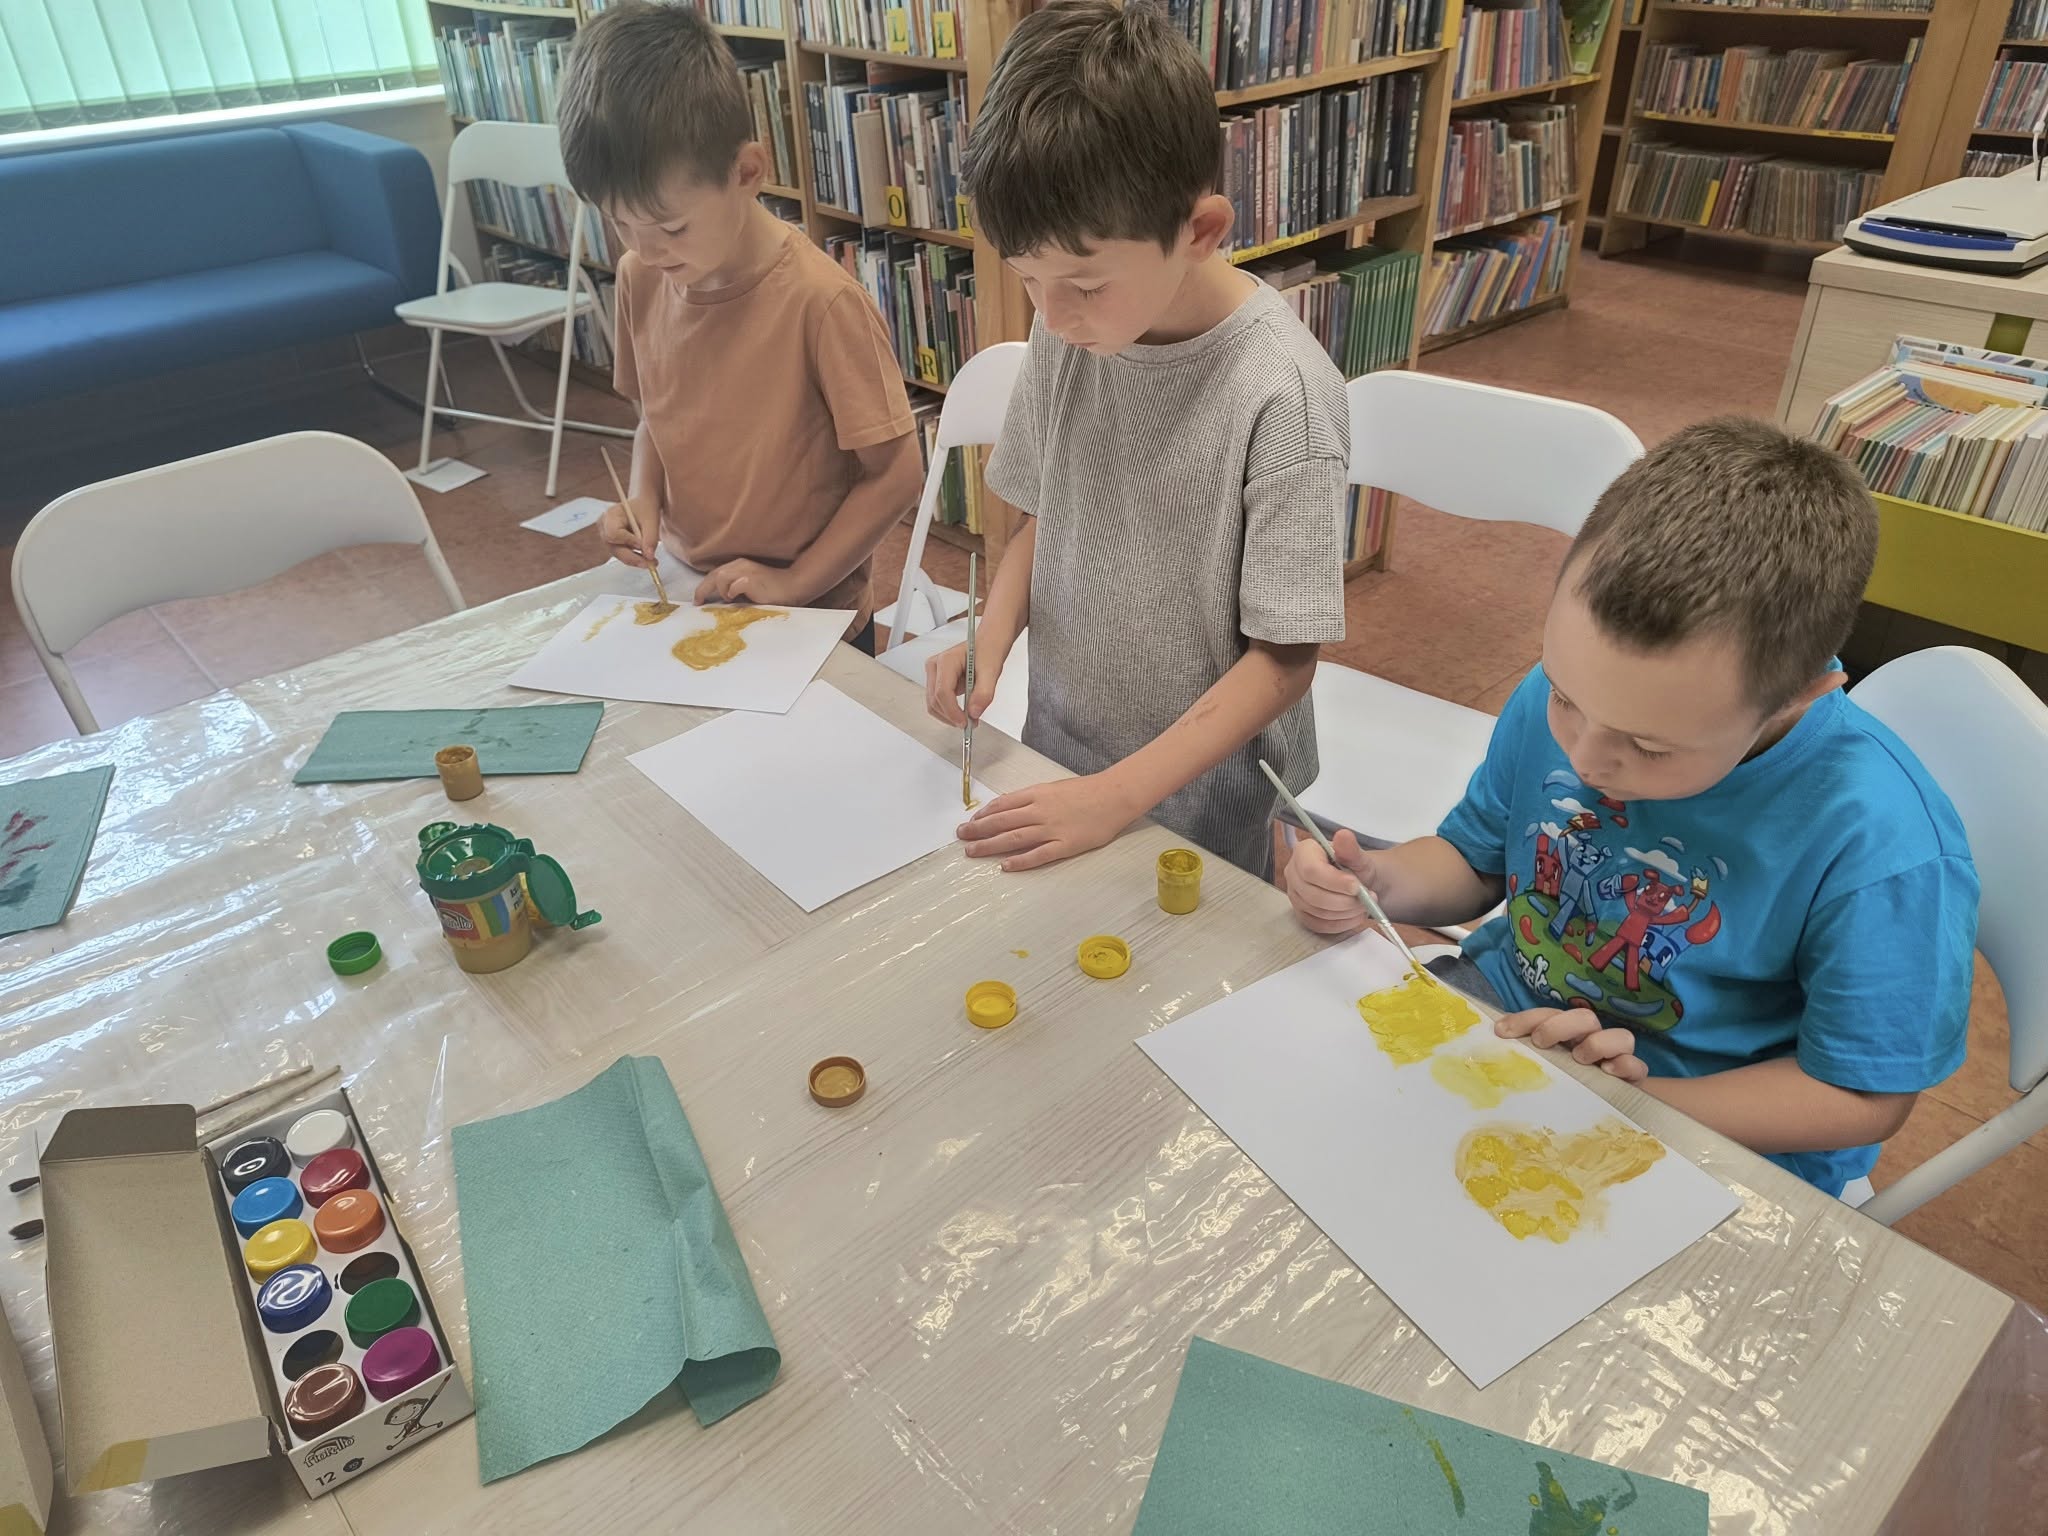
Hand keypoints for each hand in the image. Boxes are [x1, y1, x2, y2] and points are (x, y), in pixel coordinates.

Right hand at [600, 497, 660, 568]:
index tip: (643, 544)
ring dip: (636, 559)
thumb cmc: (645, 508)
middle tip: (651, 563)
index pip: (613, 533)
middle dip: (633, 557)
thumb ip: (650, 538)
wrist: (643, 505)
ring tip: (653, 561)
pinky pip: (623, 555)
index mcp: (610, 515)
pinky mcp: (613, 544)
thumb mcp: (651, 520)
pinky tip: (648, 559)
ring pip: (619, 554)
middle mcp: (604, 527)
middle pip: (614, 548)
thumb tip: (649, 557)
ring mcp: (607, 537)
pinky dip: (635, 558)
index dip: (628, 541)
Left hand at [694, 559, 802, 606]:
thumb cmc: (774, 590)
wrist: (793, 586)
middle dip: (703, 589)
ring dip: (722, 591)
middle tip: (698, 602)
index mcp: (739, 565)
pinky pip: (733, 586)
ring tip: (729, 600)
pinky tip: (737, 598)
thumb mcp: (751, 586)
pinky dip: (731, 593)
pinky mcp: (750, 580)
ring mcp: (745, 571)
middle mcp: (740, 564)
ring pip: (720, 577)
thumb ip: (736, 588)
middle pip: (713, 574)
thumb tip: (722, 600)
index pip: (715, 573)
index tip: (698, 599)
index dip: (704, 586)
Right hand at [925, 641, 997, 727]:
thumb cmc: (988, 650)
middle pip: (935, 700)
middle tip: (970, 724)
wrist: (988, 643)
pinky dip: (949, 711)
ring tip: (968, 719)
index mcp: (946, 660)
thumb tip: (974, 713)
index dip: (952, 711)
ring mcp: (934, 674)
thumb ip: (984, 692)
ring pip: (933, 704)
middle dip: (951, 716)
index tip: (965, 722)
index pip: (942, 692)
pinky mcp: (937, 681)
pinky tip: (963, 712)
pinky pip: (938, 702)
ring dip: (949, 716)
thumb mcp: (991, 671)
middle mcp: (935, 666)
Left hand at [958, 774, 1136, 871]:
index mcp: (1037, 794)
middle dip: (978, 830)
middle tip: (961, 837)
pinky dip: (1020, 861)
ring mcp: (1052, 828)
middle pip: (1002, 822)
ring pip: (1014, 838)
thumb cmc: (1086, 790)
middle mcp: (1040, 811)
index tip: (970, 822)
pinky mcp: (1065, 844)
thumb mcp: (1054, 788)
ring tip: (972, 851)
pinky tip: (1005, 866)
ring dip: (990, 845)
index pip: (1003, 805)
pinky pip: (1039, 854)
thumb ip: (1032, 798)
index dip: (984, 815)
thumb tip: (1009, 807)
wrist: (1115, 795)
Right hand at [1285, 828, 1385, 935]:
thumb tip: (1343, 835)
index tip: (1356, 887)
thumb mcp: (1358, 856)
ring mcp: (1295, 895)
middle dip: (1344, 901)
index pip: (1311, 870)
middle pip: (1313, 894)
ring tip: (1363, 905)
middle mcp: (1293, 873)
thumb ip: (1351, 848)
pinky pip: (1319, 925)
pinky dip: (1341, 923)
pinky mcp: (1301, 914)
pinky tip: (1353, 915)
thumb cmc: (1355, 867)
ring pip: (1317, 912)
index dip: (1335, 882)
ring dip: (1345, 912)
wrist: (1358, 884)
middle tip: (1367, 898)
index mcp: (1304, 852)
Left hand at [1493, 1007, 1647, 1082]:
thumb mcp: (1544, 1069)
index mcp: (1568, 1033)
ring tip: (1579, 1058)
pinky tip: (1608, 1072)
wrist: (1607, 1107)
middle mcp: (1592, 1040)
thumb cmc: (1566, 1085)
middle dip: (1561, 1025)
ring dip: (1597, 1043)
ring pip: (1620, 1036)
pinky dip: (1625, 1065)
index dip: (1525, 1018)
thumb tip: (1491, 1054)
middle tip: (1541, 1042)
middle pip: (1585, 1017)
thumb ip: (1525, 1059)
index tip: (1502, 1031)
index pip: (1548, 1014)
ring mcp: (1616, 1058)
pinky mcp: (1633, 1079)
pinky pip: (1637, 1066)